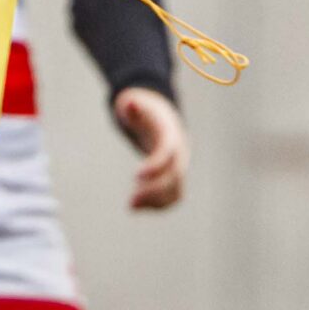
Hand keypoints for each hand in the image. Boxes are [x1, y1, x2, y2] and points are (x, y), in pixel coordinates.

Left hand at [114, 86, 188, 210]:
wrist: (164, 122)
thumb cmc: (147, 114)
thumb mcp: (138, 106)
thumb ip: (132, 107)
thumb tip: (127, 103)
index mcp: (171, 136)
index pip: (168, 153)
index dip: (155, 165)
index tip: (136, 176)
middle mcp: (180, 154)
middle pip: (174, 176)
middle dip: (154, 191)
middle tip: (130, 203)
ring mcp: (181, 168)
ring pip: (176, 191)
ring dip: (155, 202)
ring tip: (131, 205)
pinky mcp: (176, 180)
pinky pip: (172, 198)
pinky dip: (157, 205)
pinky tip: (137, 206)